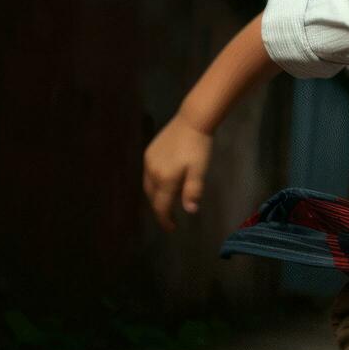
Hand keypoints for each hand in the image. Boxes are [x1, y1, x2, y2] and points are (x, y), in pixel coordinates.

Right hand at [142, 113, 212, 231]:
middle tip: (170, 217)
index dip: (165, 219)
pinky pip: (148, 174)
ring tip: (167, 202)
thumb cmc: (199, 147)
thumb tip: (189, 211)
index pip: (161, 206)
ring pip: (148, 186)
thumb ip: (193, 191)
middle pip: (152, 198)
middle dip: (160, 209)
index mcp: (165, 179)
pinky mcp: (149, 152)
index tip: (171, 228)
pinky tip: (164, 183)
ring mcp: (149, 161)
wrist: (192, 120)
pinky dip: (154, 184)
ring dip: (156, 197)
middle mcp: (152, 172)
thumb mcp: (200, 171)